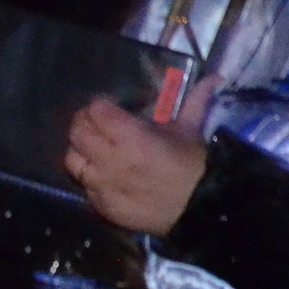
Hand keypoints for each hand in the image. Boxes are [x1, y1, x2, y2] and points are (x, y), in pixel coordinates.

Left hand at [64, 98, 207, 235]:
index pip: (96, 111)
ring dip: (82, 151)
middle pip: (77, 133)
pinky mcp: (103, 207)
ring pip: (73, 160)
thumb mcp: (192, 130)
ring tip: (95, 150)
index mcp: (132, 138)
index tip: (109, 108)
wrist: (199, 212)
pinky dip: (90, 178)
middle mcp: (111, 160)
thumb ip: (195, 100)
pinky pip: (84, 187)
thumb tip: (215, 76)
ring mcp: (103, 186)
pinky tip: (104, 175)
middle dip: (84, 124)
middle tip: (97, 125)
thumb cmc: (195, 167)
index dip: (100, 106)